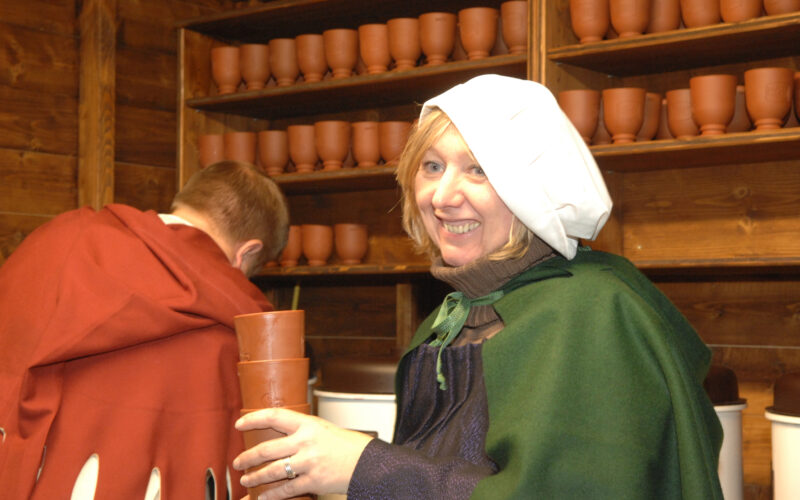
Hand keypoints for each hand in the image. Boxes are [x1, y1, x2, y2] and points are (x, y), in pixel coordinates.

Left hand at [233, 408, 372, 499]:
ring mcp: (308, 462)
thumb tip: (276, 435)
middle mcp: (305, 442)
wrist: (366, 461)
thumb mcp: (321, 428)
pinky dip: (271, 495)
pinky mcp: (313, 481)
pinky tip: (262, 497)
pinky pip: (285, 490)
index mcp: (307, 424)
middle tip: (238, 462)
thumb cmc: (344, 444)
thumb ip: (300, 431)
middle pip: (266, 449)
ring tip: (246, 479)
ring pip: (271, 471)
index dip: (253, 419)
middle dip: (247, 457)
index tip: (239, 424)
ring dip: (255, 477)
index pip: (273, 416)